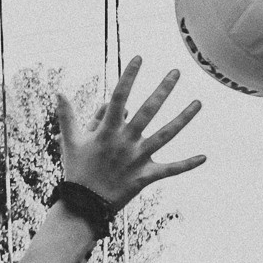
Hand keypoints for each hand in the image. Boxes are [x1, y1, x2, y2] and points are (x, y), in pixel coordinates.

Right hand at [56, 57, 205, 210]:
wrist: (83, 205)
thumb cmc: (77, 170)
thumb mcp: (70, 141)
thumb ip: (67, 115)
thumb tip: (58, 92)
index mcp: (107, 131)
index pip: (119, 97)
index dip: (129, 77)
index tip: (139, 58)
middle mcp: (125, 142)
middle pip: (148, 111)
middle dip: (163, 90)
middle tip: (176, 72)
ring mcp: (137, 159)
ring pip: (165, 135)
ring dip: (183, 119)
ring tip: (199, 102)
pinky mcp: (145, 176)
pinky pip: (170, 170)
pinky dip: (187, 165)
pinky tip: (204, 157)